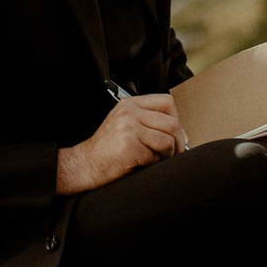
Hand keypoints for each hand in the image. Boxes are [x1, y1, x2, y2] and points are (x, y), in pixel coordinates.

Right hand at [55, 94, 184, 194]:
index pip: (167, 102)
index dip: (177, 119)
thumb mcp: (124, 124)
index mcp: (130, 104)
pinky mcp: (130, 145)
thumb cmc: (106, 149)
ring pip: (168, 140)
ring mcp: (129, 127)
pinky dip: (155, 163)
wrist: (85, 164)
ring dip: (168, 154)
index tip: (177, 134)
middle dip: (179, 142)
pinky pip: (157, 155)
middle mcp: (129, 112)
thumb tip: (181, 133)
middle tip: (175, 153)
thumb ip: (147, 121)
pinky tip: (144, 164)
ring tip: (158, 159)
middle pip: (172, 123)